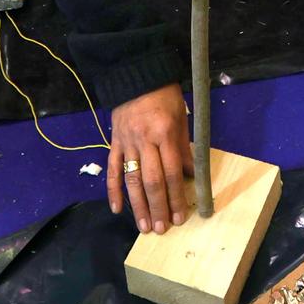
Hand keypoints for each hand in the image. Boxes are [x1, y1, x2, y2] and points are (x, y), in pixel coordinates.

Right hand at [106, 83, 192, 233]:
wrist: (135, 75)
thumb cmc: (165, 95)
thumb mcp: (181, 117)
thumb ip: (184, 147)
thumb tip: (190, 175)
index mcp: (164, 133)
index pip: (171, 172)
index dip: (176, 196)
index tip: (179, 216)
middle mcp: (144, 141)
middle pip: (151, 181)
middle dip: (157, 207)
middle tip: (161, 229)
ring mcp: (126, 143)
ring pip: (131, 180)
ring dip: (138, 205)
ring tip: (144, 226)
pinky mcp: (114, 143)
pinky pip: (112, 170)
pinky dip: (113, 190)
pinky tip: (117, 208)